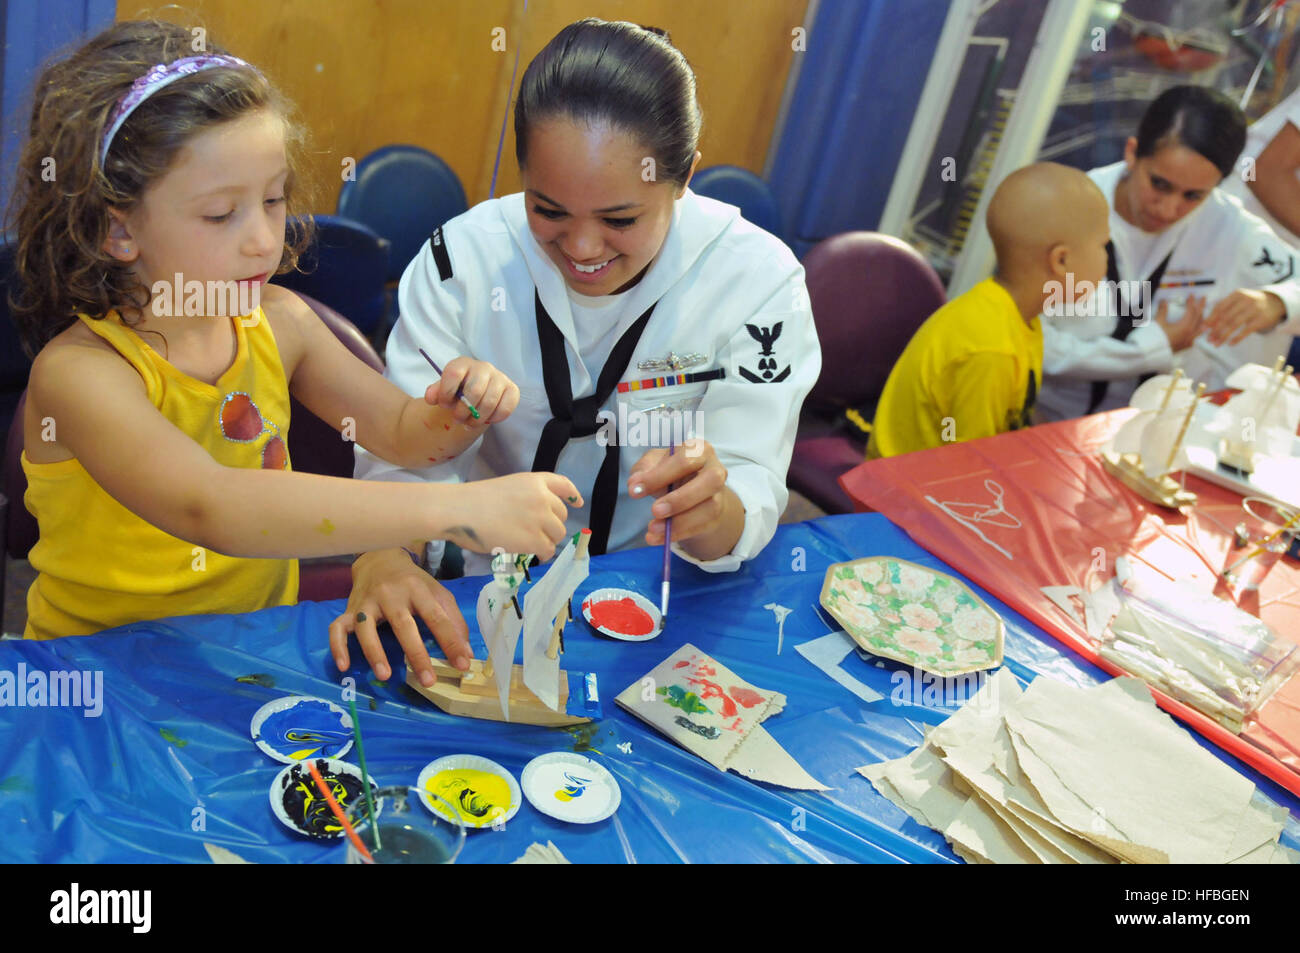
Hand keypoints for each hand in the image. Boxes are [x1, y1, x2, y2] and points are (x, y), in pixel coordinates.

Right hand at [329, 548, 469, 687]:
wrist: (380, 559)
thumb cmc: (413, 583)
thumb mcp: (437, 594)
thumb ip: (453, 621)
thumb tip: (466, 654)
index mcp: (418, 590)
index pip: (437, 617)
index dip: (451, 642)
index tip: (462, 665)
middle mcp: (391, 594)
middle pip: (403, 625)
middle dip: (417, 654)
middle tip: (428, 680)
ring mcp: (367, 602)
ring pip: (367, 628)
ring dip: (374, 652)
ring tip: (385, 676)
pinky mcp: (349, 610)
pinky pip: (337, 628)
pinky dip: (338, 647)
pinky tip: (343, 666)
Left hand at [424, 357, 519, 424]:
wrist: (476, 393)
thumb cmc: (458, 391)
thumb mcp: (444, 390)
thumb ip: (435, 392)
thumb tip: (431, 397)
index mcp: (463, 363)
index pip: (454, 373)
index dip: (446, 392)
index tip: (443, 404)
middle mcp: (483, 367)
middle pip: (474, 390)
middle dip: (463, 411)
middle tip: (457, 419)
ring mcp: (500, 377)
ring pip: (489, 402)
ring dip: (477, 418)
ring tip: (469, 423)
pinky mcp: (512, 389)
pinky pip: (505, 408)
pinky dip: (493, 419)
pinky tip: (485, 420)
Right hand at [447, 472, 581, 559]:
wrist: (459, 510)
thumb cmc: (475, 501)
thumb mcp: (508, 487)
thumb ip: (527, 497)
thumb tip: (540, 519)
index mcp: (534, 481)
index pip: (563, 485)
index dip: (572, 495)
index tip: (577, 503)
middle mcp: (541, 497)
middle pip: (562, 515)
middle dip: (552, 525)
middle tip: (536, 533)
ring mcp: (539, 518)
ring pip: (558, 534)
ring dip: (547, 541)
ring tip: (531, 545)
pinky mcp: (534, 539)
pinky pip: (548, 550)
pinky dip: (543, 554)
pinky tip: (533, 554)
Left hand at [627, 438, 735, 547]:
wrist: (691, 490)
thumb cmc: (672, 471)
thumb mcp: (654, 464)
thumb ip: (643, 470)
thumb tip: (634, 484)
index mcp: (699, 449)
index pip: (684, 460)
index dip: (659, 476)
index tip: (634, 489)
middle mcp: (715, 469)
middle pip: (709, 481)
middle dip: (680, 498)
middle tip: (654, 510)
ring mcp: (719, 493)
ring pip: (709, 508)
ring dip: (680, 522)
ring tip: (653, 529)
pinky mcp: (716, 515)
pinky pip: (702, 526)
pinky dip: (679, 534)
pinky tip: (659, 538)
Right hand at [1154, 296, 1205, 351]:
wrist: (1151, 353)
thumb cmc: (1155, 338)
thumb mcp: (1158, 322)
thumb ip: (1163, 310)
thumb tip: (1164, 301)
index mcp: (1185, 326)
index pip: (1191, 311)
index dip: (1191, 302)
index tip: (1191, 295)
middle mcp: (1190, 333)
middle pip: (1199, 317)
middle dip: (1201, 307)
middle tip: (1203, 299)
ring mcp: (1189, 340)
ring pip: (1200, 327)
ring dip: (1202, 318)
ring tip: (1202, 312)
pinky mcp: (1186, 346)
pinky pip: (1196, 336)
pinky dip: (1198, 330)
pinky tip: (1197, 329)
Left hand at [1204, 289, 1285, 346]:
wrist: (1274, 303)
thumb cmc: (1249, 303)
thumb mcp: (1238, 300)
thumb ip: (1224, 309)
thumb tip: (1206, 324)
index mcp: (1237, 294)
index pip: (1220, 307)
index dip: (1210, 319)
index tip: (1202, 329)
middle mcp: (1246, 300)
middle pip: (1226, 317)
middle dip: (1215, 330)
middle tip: (1207, 339)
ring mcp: (1255, 310)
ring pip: (1234, 325)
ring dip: (1223, 336)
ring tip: (1216, 344)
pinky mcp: (1261, 319)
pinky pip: (1246, 331)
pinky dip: (1237, 338)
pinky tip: (1230, 344)